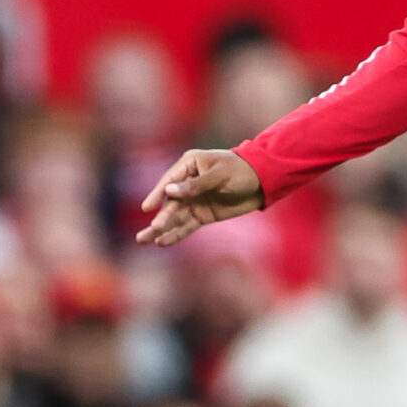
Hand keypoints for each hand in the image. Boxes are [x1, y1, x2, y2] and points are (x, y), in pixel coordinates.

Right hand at [137, 149, 265, 245]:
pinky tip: (162, 242)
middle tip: (153, 229)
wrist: (263, 182)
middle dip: (161, 217)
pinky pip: (187, 226)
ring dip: (160, 228)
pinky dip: (176, 234)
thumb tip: (169, 191)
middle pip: (170, 202)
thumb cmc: (241, 170)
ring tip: (143, 240)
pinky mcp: (202, 215)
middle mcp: (187, 183)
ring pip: (175, 217)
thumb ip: (196, 185)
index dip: (157, 194)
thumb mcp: (220, 175)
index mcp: (189, 165)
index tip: (147, 207)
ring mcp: (194, 200)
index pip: (169, 180)